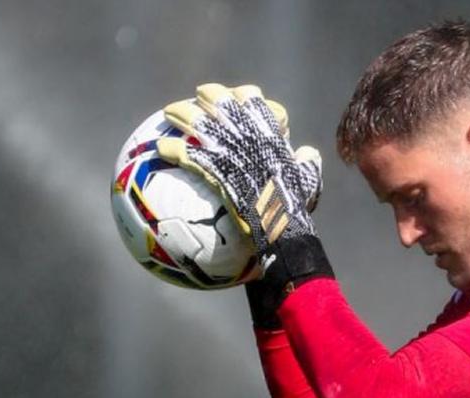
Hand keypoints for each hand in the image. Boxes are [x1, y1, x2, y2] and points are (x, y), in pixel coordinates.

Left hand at [157, 84, 333, 324]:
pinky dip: (173, 149)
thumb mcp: (308, 182)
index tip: (235, 94)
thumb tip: (308, 153)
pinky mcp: (216, 171)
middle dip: (208, 96)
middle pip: (223, 104)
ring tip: (169, 113)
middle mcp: (249, 138)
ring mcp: (231, 153)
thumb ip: (307, 163)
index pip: (257, 102)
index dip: (244, 95)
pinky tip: (160, 149)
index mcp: (271, 137)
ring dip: (183, 114)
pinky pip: (188, 154)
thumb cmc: (296, 210)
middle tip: (198, 96)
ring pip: (201, 123)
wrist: (283, 230)